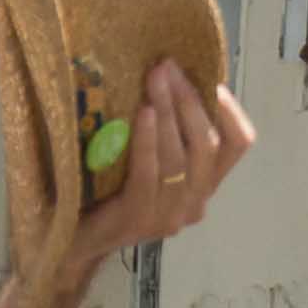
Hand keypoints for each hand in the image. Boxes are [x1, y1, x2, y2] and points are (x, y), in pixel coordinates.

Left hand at [53, 63, 255, 277]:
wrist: (71, 240)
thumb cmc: (108, 189)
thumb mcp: (148, 157)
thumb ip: (168, 133)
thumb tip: (172, 74)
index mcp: (201, 186)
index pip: (236, 145)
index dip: (229, 109)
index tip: (209, 79)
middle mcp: (193, 204)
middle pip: (207, 146)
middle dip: (189, 100)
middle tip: (168, 67)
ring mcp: (167, 216)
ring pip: (180, 158)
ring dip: (169, 112)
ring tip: (155, 79)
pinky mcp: (137, 219)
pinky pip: (150, 173)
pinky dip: (149, 140)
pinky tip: (144, 112)